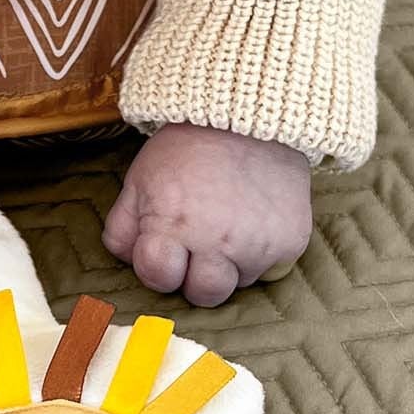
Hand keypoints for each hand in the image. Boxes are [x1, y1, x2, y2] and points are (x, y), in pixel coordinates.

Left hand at [103, 122, 310, 307]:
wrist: (248, 117)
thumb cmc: (186, 150)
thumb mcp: (140, 179)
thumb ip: (124, 227)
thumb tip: (128, 260)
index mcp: (172, 226)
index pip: (158, 278)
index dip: (157, 266)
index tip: (165, 249)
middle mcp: (217, 242)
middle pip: (204, 295)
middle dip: (195, 278)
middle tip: (198, 247)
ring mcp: (258, 245)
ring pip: (239, 283)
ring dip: (230, 264)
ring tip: (227, 225)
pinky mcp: (290, 243)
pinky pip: (271, 269)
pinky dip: (260, 252)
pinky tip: (253, 220)